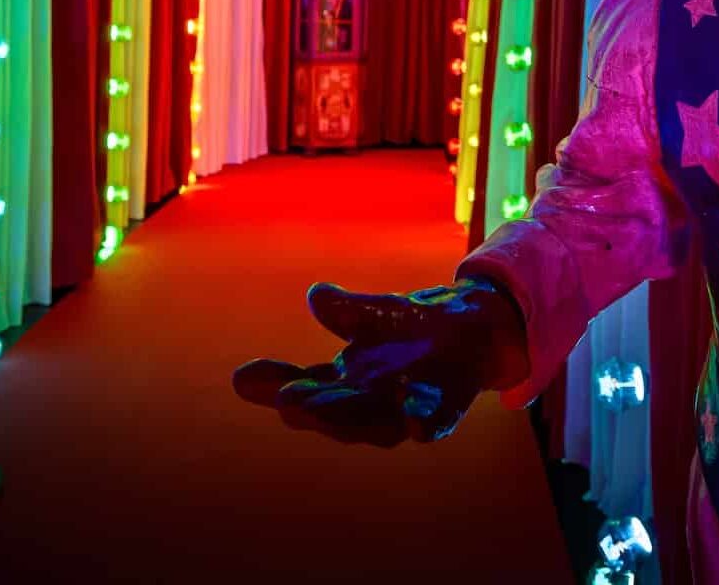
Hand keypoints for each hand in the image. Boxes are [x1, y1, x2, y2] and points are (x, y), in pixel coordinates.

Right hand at [232, 276, 528, 446]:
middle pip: (335, 413)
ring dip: (354, 418)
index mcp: (347, 383)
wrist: (475, 333)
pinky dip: (423, 422)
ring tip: (324, 404)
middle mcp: (372, 404)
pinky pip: (434, 419)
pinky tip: (415, 422)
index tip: (243, 379)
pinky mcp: (447, 405)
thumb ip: (347, 311)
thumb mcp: (376, 314)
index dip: (274, 385)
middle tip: (285, 400)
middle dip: (312, 409)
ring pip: (377, 423)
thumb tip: (316, 295)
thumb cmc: (412, 330)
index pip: (305, 388)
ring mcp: (409, 410)